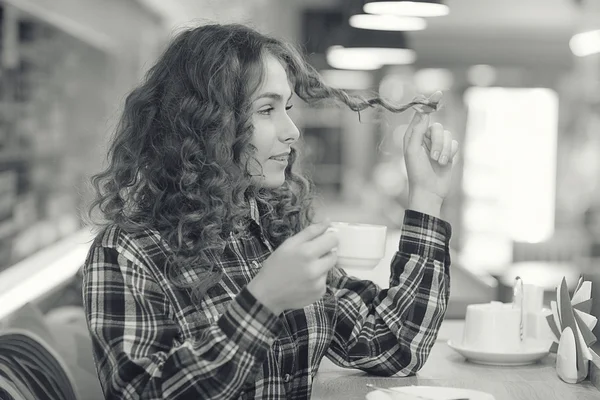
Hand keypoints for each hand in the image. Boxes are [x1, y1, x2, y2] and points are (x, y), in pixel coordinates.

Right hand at [247, 220, 337, 314]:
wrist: (267, 294)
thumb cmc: (276, 266)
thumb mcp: (289, 244)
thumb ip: (310, 231)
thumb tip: (328, 221)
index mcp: (307, 252)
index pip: (333, 240)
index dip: (328, 239)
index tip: (322, 241)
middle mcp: (316, 268)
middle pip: (334, 255)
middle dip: (325, 254)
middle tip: (310, 257)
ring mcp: (319, 283)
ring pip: (329, 269)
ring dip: (321, 267)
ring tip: (304, 271)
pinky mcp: (320, 293)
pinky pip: (324, 281)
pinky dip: (317, 280)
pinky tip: (304, 282)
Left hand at [403, 91, 458, 217]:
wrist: (429, 191)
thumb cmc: (416, 172)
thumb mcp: (412, 149)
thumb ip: (417, 129)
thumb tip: (423, 110)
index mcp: (413, 135)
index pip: (422, 115)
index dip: (429, 104)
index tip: (438, 93)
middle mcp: (425, 137)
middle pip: (438, 127)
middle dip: (437, 142)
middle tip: (433, 157)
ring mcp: (438, 145)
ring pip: (448, 135)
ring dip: (444, 150)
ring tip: (438, 162)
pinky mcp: (448, 152)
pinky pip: (455, 143)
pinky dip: (450, 153)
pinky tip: (444, 164)